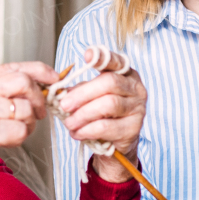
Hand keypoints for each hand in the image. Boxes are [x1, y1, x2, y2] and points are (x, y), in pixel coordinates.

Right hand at [0, 61, 57, 189]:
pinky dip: (21, 138)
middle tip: (38, 113)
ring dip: (30, 124)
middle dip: (38, 99)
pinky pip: (20, 131)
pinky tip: (8, 141)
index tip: (54, 78)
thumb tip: (40, 85)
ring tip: (18, 131)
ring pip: (24, 110)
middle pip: (23, 82)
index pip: (13, 67)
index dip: (39, 70)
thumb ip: (2, 91)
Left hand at [54, 49, 146, 183]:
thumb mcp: (91, 97)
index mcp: (125, 75)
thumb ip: (79, 89)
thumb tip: (60, 90)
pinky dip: (87, 130)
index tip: (87, 55)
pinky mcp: (133, 129)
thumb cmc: (103, 116)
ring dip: (83, 114)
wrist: (116, 144)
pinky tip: (77, 133)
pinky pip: (107, 127)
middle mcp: (135, 89)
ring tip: (69, 122)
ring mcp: (137, 108)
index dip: (102, 57)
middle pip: (110, 83)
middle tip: (64, 105)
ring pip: (109, 104)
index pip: (116, 61)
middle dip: (83, 94)